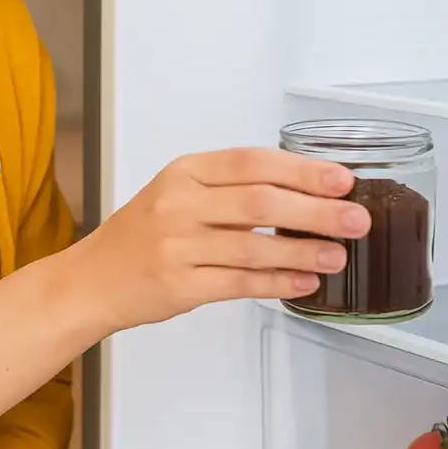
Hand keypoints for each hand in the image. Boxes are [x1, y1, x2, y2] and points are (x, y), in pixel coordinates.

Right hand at [67, 146, 368, 330]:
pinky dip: (278, 283)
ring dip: (303, 251)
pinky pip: (240, 284)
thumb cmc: (142, 235)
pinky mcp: (180, 286)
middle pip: (259, 203)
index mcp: (184, 173)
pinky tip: (305, 282)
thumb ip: (230, 190)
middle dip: (315, 211)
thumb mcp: (176, 194)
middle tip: (356, 219)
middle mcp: (179, 205)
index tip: (341, 180)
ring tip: (338, 254)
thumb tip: (306, 194)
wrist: (92, 279)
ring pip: (254, 248)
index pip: (252, 162)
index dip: (302, 170)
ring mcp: (177, 247)